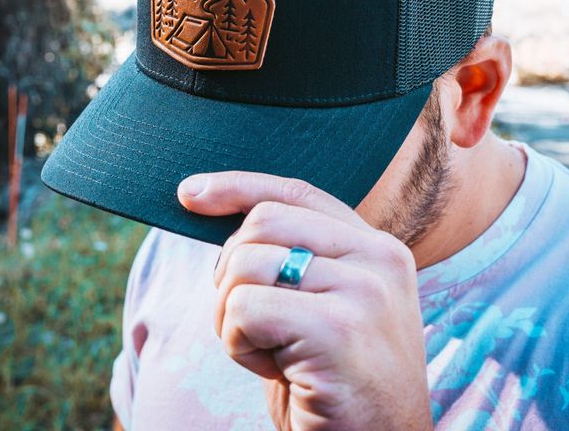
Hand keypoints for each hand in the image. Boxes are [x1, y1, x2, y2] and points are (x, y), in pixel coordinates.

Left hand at [177, 171, 432, 430]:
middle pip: (261, 223)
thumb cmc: (334, 382)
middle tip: (251, 322)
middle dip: (231, 272)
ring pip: (246, 264)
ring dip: (234, 316)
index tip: (190, 193)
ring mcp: (364, 291)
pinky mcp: (338, 330)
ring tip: (272, 352)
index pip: (295, 192)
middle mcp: (378, 257)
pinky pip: (244, 308)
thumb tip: (213, 206)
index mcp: (377, 247)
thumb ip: (294, 256)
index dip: (238, 186)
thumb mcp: (322, 306)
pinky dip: (238, 343)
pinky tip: (275, 371)